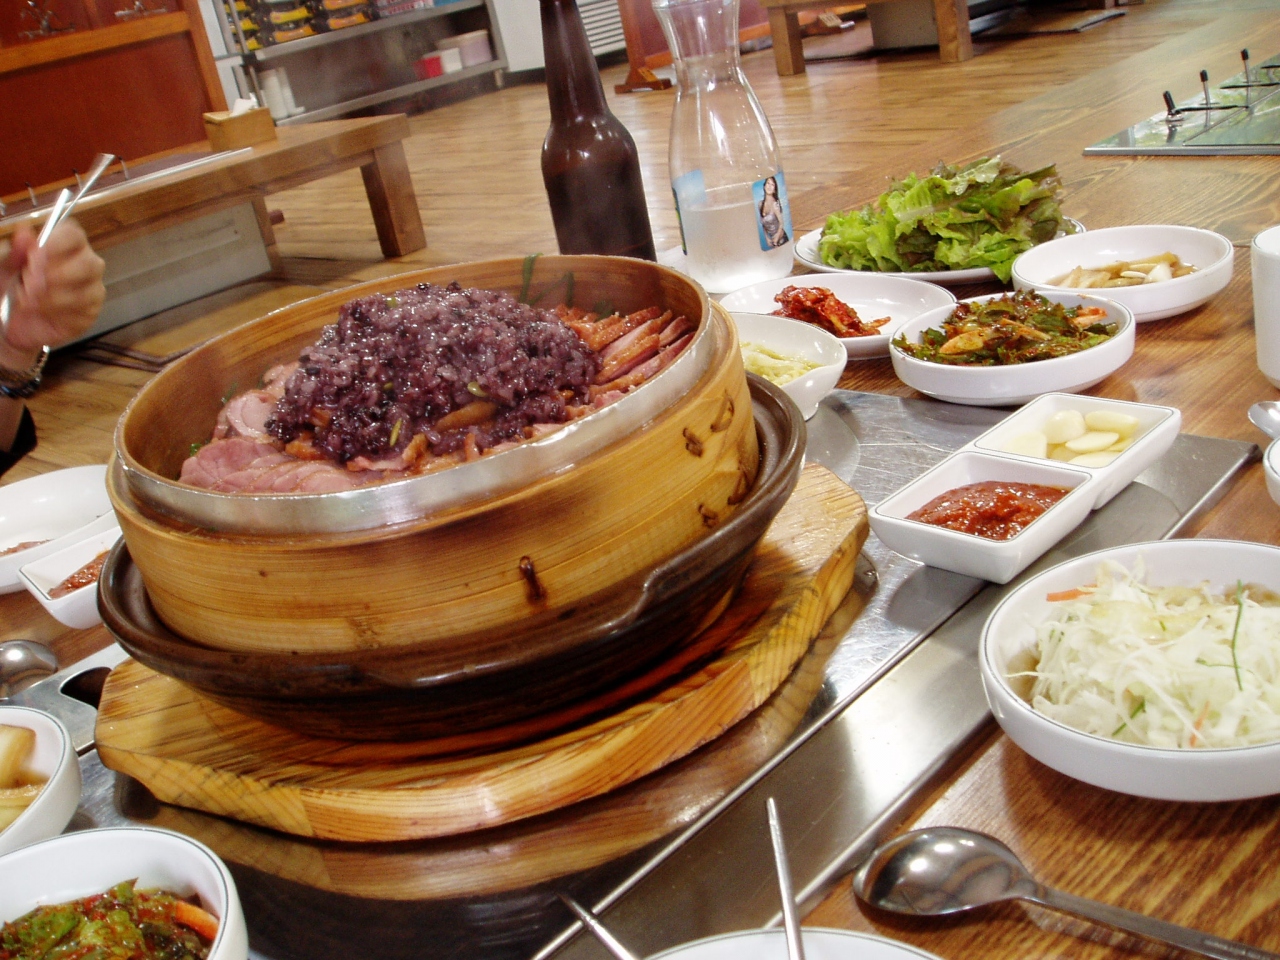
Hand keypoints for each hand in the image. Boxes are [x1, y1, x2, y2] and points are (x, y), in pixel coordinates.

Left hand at [0, 219, 104, 367]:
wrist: (7, 327)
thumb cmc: (7, 292)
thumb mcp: (3, 270)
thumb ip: (14, 253)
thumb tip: (25, 233)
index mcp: (63, 246)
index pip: (73, 234)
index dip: (57, 242)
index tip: (34, 254)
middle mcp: (84, 265)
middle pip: (88, 262)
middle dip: (56, 274)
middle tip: (28, 282)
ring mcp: (91, 290)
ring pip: (86, 289)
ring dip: (52, 295)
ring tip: (27, 300)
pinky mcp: (91, 314)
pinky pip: (82, 310)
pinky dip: (57, 311)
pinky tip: (40, 311)